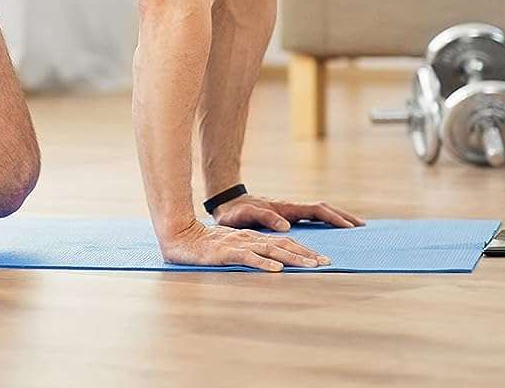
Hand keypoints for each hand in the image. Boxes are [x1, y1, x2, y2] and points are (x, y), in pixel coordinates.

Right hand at [159, 218, 330, 270]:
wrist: (178, 236)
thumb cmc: (203, 245)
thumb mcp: (230, 247)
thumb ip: (249, 251)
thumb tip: (270, 262)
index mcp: (251, 237)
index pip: (282, 243)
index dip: (303, 250)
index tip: (321, 259)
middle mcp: (248, 238)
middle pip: (282, 245)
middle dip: (306, 254)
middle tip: (326, 263)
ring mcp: (237, 244)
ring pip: (270, 249)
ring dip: (292, 258)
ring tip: (309, 266)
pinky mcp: (225, 252)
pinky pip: (247, 257)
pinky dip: (263, 262)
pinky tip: (275, 269)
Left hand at [211, 194, 366, 232]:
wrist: (226, 204)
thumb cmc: (234, 212)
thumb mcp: (245, 215)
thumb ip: (264, 217)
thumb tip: (286, 226)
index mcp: (286, 208)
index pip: (316, 210)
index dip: (333, 217)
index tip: (349, 227)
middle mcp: (292, 208)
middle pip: (324, 209)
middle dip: (343, 217)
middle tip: (362, 228)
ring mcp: (291, 212)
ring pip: (320, 213)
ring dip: (337, 218)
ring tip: (354, 229)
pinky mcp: (288, 217)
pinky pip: (312, 219)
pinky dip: (326, 222)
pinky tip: (332, 232)